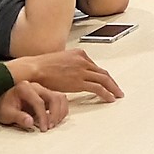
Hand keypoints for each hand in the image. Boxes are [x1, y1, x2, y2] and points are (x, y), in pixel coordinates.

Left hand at [0, 81, 70, 131]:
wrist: (2, 101)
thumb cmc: (3, 107)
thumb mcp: (6, 114)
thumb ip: (18, 117)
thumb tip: (30, 122)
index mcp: (24, 88)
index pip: (39, 102)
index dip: (43, 116)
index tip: (43, 128)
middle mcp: (36, 86)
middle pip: (53, 97)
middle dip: (54, 114)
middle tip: (50, 127)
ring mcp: (43, 90)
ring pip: (60, 98)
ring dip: (60, 112)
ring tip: (53, 124)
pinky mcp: (47, 95)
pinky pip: (60, 100)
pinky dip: (61, 110)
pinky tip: (55, 120)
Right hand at [8, 48, 122, 100]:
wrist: (35, 68)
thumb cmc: (42, 67)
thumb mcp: (60, 61)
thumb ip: (70, 65)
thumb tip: (72, 73)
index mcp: (79, 54)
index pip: (95, 66)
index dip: (103, 76)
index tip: (107, 82)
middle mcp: (83, 60)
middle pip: (103, 72)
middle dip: (112, 82)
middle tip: (117, 89)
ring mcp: (82, 71)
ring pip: (104, 80)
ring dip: (113, 88)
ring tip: (117, 95)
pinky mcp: (79, 82)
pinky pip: (98, 88)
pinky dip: (107, 93)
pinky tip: (110, 98)